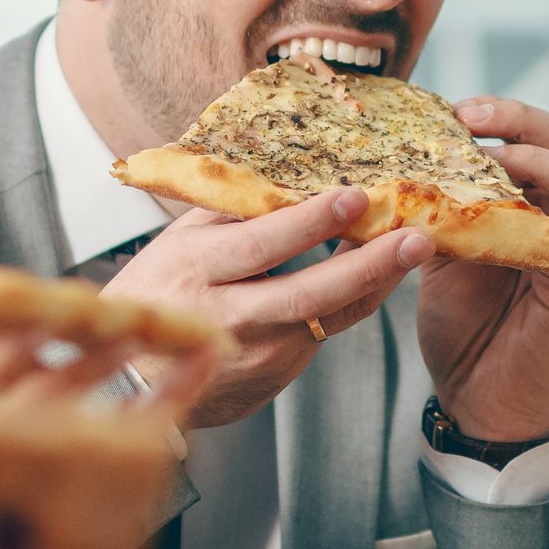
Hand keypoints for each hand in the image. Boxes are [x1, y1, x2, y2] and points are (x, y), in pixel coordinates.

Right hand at [107, 193, 431, 430]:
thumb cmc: (157, 290)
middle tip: (415, 237)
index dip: (310, 222)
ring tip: (413, 249)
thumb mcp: (178, 242)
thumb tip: (289, 169)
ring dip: (375, 282)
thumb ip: (231, 212)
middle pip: (309, 295)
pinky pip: (322, 336)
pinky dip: (350, 303)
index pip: (262, 246)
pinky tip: (376, 274)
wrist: (133, 376)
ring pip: (328, 319)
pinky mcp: (274, 379)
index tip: (356, 195)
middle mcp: (229, 319)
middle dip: (368, 265)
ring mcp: (256, 356)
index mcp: (197, 272)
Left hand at [413, 99, 548, 445]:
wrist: (478, 402)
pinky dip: (547, 191)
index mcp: (537, 209)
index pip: (537, 140)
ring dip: (534, 149)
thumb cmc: (463, 330)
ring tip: (486, 148)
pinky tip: (502, 192)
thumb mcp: (439, 253)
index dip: (501, 114)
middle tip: (468, 113)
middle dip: (520, 117)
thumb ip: (436, 207)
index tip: (450, 109)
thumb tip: (395, 156)